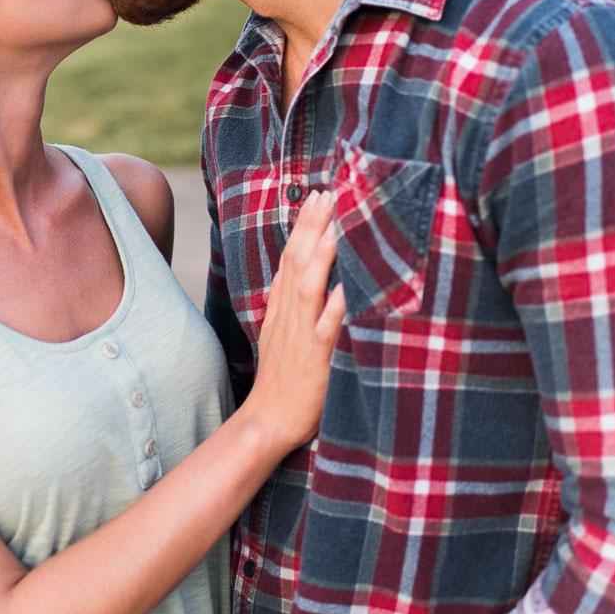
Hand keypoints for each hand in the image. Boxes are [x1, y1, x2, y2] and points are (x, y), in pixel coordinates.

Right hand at [242, 191, 344, 454]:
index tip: (317, 195)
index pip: (291, 256)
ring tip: (335, 225)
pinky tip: (347, 288)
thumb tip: (291, 269)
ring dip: (321, 255)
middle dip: (312, 226)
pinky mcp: (314, 359)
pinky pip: (325, 330)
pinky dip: (335, 308)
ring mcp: (300, 335)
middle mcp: (290, 315)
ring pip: (308, 287)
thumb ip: (284, 300)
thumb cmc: (280, 379)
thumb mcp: (277, 332)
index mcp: (282, 307)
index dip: (303, 225)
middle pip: (297, 262)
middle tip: (327, 193)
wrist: (267, 420)